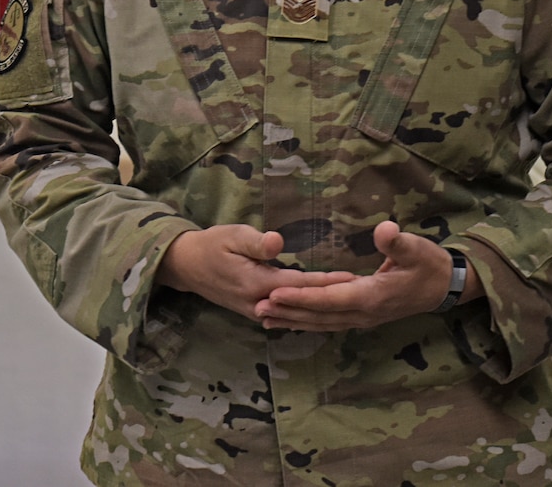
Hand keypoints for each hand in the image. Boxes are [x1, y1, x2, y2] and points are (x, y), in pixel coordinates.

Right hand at [155, 225, 353, 322]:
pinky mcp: (256, 312)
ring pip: (297, 314)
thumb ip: (256, 242)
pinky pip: (288, 315)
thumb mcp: (232, 236)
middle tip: (364, 293)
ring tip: (352, 304)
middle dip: (333, 299)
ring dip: (323, 309)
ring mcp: (258, 312)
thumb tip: (277, 243)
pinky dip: (308, 313)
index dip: (328, 282)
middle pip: (303, 304)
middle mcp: (260, 304)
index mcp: (258, 284)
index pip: (301, 286)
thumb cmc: (211, 245)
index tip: (354, 278)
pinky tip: (325, 312)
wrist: (186, 266)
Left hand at [253, 222, 479, 331]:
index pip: (328, 299)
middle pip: (318, 316)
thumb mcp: (417, 249)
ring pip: (321, 323)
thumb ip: (398, 243)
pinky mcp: (362, 317)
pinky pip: (329, 322)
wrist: (445, 287)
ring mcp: (362, 318)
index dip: (301, 297)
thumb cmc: (429, 265)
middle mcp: (362, 313)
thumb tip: (385, 230)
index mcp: (370, 297)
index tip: (274, 293)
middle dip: (288, 312)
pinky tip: (291, 320)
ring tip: (264, 318)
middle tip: (256, 308)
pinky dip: (307, 322)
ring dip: (293, 320)